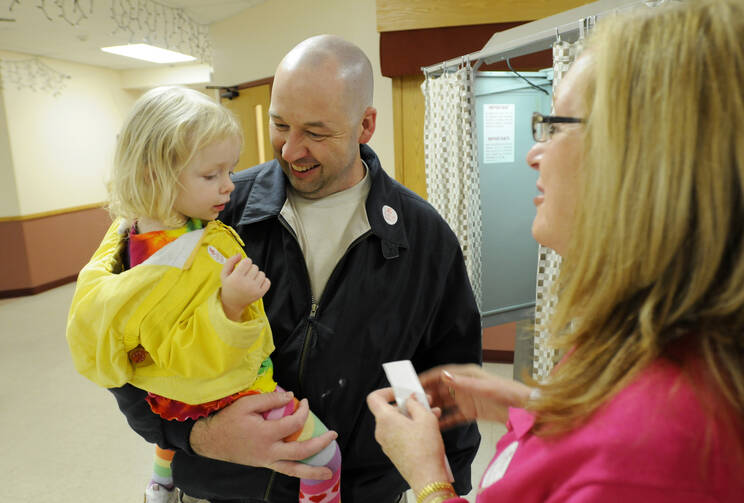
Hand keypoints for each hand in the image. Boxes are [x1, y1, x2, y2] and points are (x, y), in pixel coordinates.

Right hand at [190, 391, 336, 479]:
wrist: (210, 440)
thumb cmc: (228, 420)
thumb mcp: (247, 403)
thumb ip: (270, 400)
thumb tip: (291, 397)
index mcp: (266, 434)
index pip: (294, 423)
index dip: (303, 411)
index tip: (305, 401)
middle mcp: (269, 451)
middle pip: (300, 452)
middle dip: (320, 444)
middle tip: (333, 436)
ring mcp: (266, 461)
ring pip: (293, 470)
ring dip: (312, 471)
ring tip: (328, 473)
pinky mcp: (264, 464)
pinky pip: (284, 470)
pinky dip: (298, 471)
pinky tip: (307, 470)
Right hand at [220, 255, 270, 320]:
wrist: (232, 303)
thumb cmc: (228, 286)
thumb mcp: (224, 274)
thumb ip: (230, 261)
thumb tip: (240, 255)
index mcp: (236, 278)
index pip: (248, 261)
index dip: (246, 262)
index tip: (242, 267)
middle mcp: (246, 284)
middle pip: (255, 267)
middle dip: (250, 269)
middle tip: (245, 275)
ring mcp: (254, 289)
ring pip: (262, 273)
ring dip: (257, 275)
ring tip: (250, 280)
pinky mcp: (260, 294)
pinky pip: (267, 281)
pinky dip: (263, 281)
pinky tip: (256, 284)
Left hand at [367, 388, 450, 493]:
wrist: (426, 477)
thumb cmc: (424, 451)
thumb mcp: (426, 418)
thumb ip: (416, 404)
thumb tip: (411, 399)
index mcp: (385, 419)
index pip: (374, 398)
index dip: (387, 391)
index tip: (400, 391)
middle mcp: (381, 431)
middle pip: (388, 410)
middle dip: (406, 404)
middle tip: (422, 402)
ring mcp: (386, 442)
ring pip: (395, 422)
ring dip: (411, 416)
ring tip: (429, 416)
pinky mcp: (392, 451)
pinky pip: (398, 433)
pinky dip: (409, 428)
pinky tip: (426, 429)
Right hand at [418, 364, 532, 427]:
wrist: (524, 410)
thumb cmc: (508, 393)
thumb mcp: (484, 388)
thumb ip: (463, 383)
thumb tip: (443, 375)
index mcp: (467, 374)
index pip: (441, 373)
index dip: (426, 377)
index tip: (413, 383)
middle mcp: (465, 385)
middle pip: (440, 388)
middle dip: (427, 394)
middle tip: (413, 402)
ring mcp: (467, 399)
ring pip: (445, 402)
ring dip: (434, 407)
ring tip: (421, 414)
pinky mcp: (471, 412)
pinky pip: (454, 416)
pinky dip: (444, 420)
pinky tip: (435, 426)